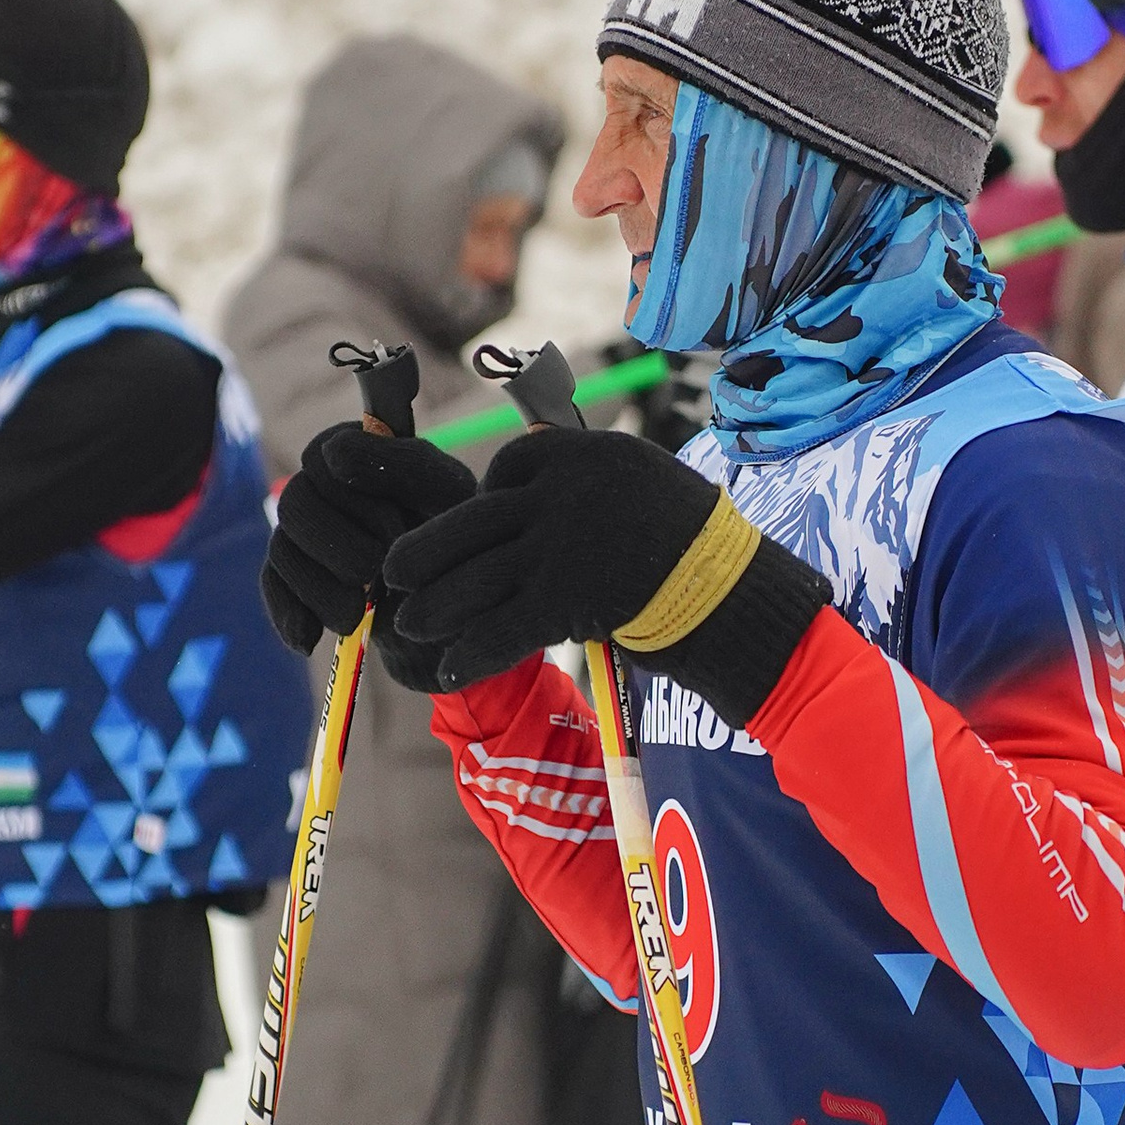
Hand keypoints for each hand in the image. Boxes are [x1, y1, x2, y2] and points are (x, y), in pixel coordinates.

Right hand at [261, 421, 475, 658]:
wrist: (457, 612)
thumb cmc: (459, 539)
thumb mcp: (448, 497)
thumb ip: (402, 464)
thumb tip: (330, 454)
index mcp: (362, 453)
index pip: (322, 455)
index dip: (353, 495)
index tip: (396, 528)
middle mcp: (326, 488)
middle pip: (294, 504)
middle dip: (334, 546)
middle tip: (375, 573)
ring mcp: (309, 535)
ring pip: (282, 550)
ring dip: (315, 588)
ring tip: (353, 618)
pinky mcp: (300, 578)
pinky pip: (274, 589)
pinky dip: (288, 615)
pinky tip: (308, 641)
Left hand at [381, 423, 724, 688]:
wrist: (732, 591)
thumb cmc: (689, 539)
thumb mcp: (637, 478)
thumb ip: (579, 481)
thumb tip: (518, 489)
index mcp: (581, 454)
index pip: (507, 470)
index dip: (481, 502)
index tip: (469, 531)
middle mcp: (563, 495)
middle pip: (472, 522)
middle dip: (426, 554)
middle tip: (393, 576)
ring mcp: (561, 547)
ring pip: (476, 578)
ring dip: (436, 607)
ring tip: (411, 624)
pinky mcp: (566, 600)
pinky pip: (502, 629)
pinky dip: (471, 654)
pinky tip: (447, 671)